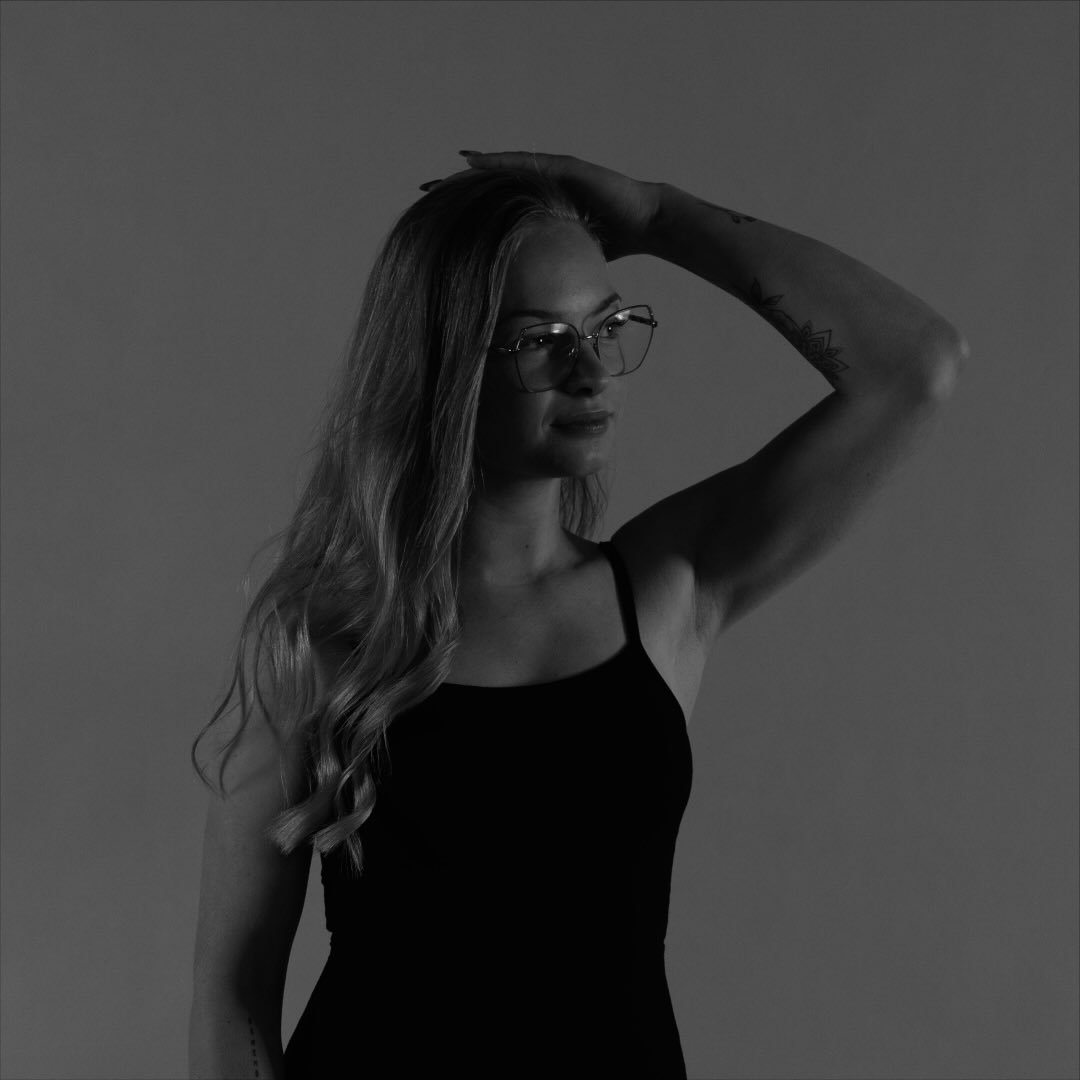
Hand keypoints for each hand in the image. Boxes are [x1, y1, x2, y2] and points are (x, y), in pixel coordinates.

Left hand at [420, 150, 663, 260]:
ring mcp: (552, 173)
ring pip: (503, 171)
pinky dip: (498, 161)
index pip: (497, 207)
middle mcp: (540, 186)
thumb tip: (530, 300)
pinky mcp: (564, 167)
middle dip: (457, 189)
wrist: (644, 223)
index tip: (438, 218)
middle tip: (424, 191)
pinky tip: (472, 161)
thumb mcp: (567, 256)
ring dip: (469, 173)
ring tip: (439, 177)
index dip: (468, 210)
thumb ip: (548, 265)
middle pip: (491, 185)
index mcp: (538, 207)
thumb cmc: (611, 242)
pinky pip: (525, 163)